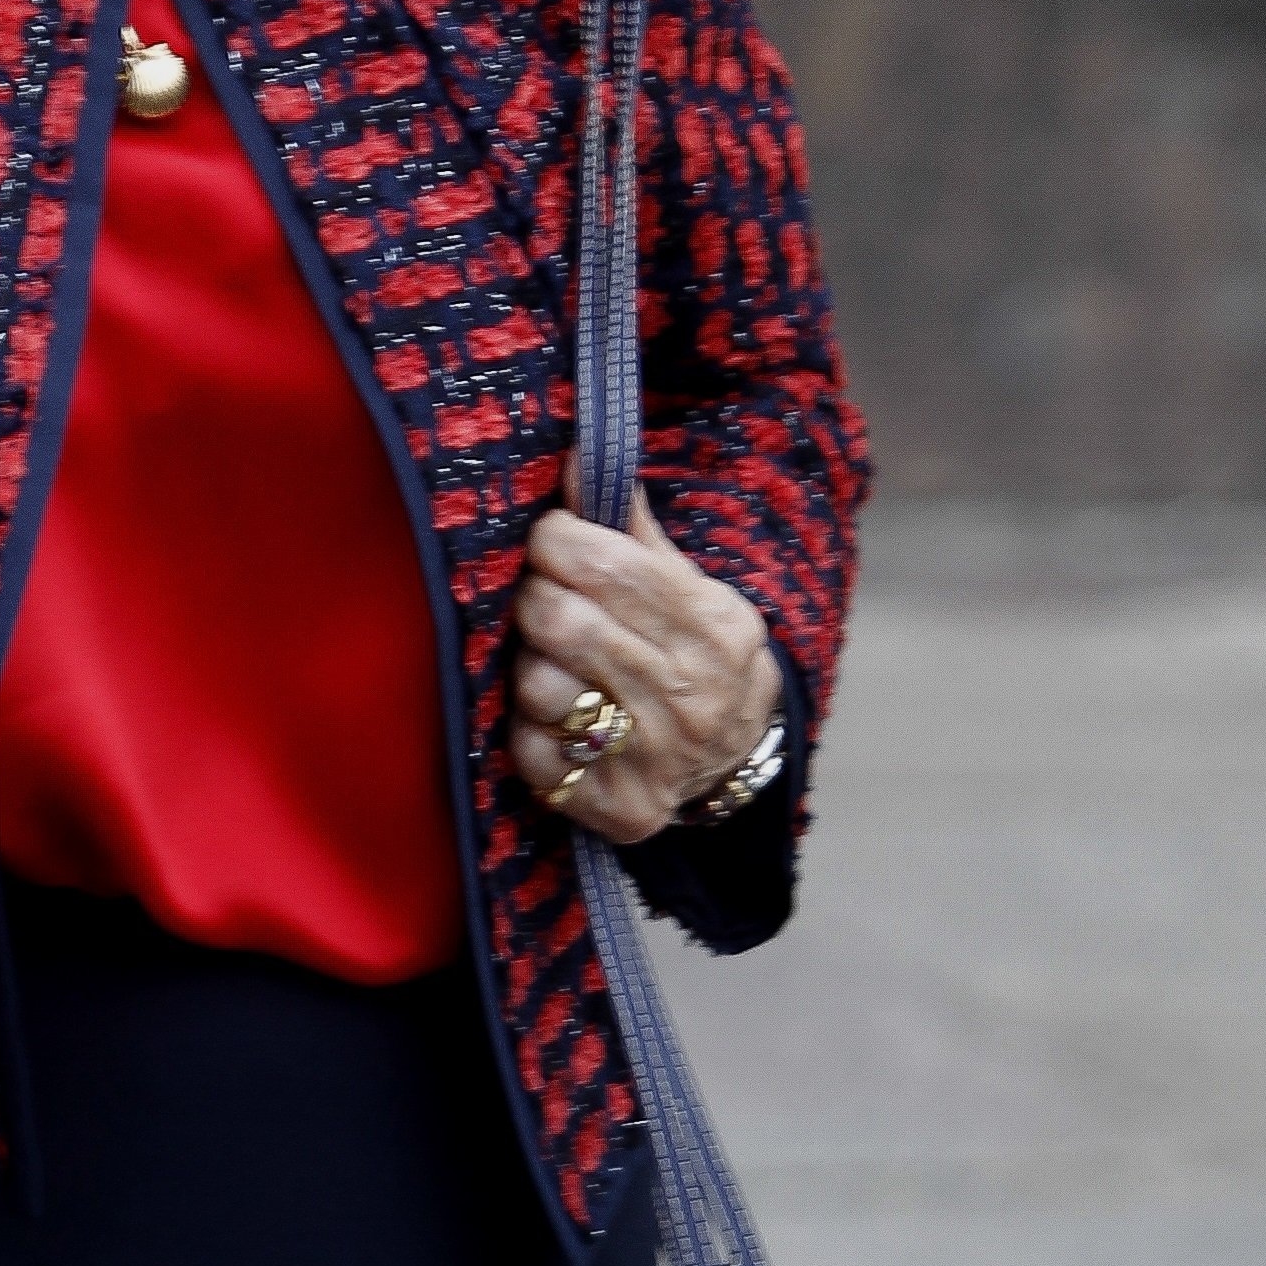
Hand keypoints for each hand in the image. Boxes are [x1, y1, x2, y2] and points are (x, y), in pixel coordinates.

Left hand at [509, 486, 782, 844]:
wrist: (738, 758)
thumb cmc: (698, 654)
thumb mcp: (690, 587)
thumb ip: (631, 530)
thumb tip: (580, 456)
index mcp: (710, 626)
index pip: (603, 561)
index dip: (554, 540)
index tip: (549, 541)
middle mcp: (688, 697)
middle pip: (558, 619)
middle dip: (532, 597)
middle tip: (538, 597)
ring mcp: (654, 759)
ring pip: (537, 687)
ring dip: (527, 667)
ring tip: (550, 661)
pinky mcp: (618, 808)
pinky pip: (532, 755)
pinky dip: (529, 731)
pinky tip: (556, 720)